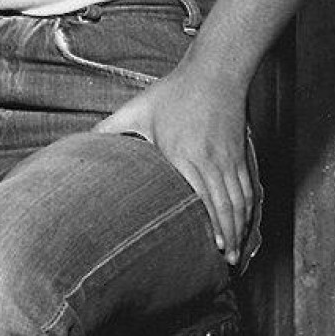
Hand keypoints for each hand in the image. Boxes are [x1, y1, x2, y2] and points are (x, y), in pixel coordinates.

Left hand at [94, 73, 252, 264]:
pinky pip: (249, 188)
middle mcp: (211, 161)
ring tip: (238, 252)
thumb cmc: (175, 91)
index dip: (212, 227)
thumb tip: (84, 143)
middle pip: (227, 207)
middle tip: (228, 263)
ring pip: (242, 201)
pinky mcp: (241, 153)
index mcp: (185, 155)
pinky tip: (246, 223)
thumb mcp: (137, 110)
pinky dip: (250, 210)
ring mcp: (229, 158)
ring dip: (242, 229)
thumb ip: (109, 129)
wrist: (215, 72)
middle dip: (229, 238)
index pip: (204, 199)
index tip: (212, 249)